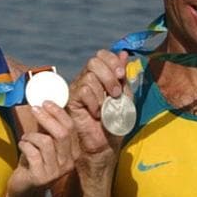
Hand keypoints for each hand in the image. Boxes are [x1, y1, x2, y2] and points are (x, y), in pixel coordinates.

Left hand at [8, 101, 79, 196]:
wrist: (25, 188)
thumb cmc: (34, 162)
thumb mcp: (44, 143)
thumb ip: (48, 128)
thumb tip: (46, 104)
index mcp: (73, 152)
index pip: (71, 128)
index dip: (58, 113)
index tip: (46, 103)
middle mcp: (69, 163)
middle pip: (62, 134)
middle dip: (47, 118)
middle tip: (35, 109)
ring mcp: (56, 171)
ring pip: (46, 142)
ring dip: (31, 135)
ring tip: (25, 138)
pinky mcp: (41, 177)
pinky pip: (33, 152)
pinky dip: (24, 145)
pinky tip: (22, 146)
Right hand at [68, 49, 128, 163]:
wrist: (106, 143)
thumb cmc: (115, 121)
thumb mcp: (125, 96)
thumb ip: (123, 76)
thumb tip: (123, 54)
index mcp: (101, 75)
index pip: (102, 55)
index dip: (112, 60)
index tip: (121, 74)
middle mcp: (87, 79)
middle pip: (94, 61)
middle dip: (109, 76)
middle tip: (115, 93)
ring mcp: (77, 89)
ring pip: (89, 76)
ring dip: (102, 93)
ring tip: (106, 108)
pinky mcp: (71, 100)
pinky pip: (83, 90)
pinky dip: (94, 102)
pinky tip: (96, 113)